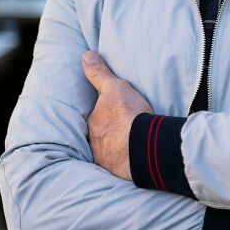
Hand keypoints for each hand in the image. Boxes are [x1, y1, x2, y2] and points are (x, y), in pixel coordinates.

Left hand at [82, 51, 152, 180]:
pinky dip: (124, 164)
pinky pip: (120, 167)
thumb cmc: (128, 115)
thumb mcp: (115, 88)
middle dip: (107, 136)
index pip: (94, 118)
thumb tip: (86, 56)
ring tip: (128, 148)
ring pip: (108, 153)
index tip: (111, 116)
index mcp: (93, 124)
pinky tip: (134, 161)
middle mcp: (94, 144)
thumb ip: (100, 74)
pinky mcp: (119, 173)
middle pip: (99, 137)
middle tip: (121, 133)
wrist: (144, 146)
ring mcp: (105, 160)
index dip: (102, 116)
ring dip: (115, 150)